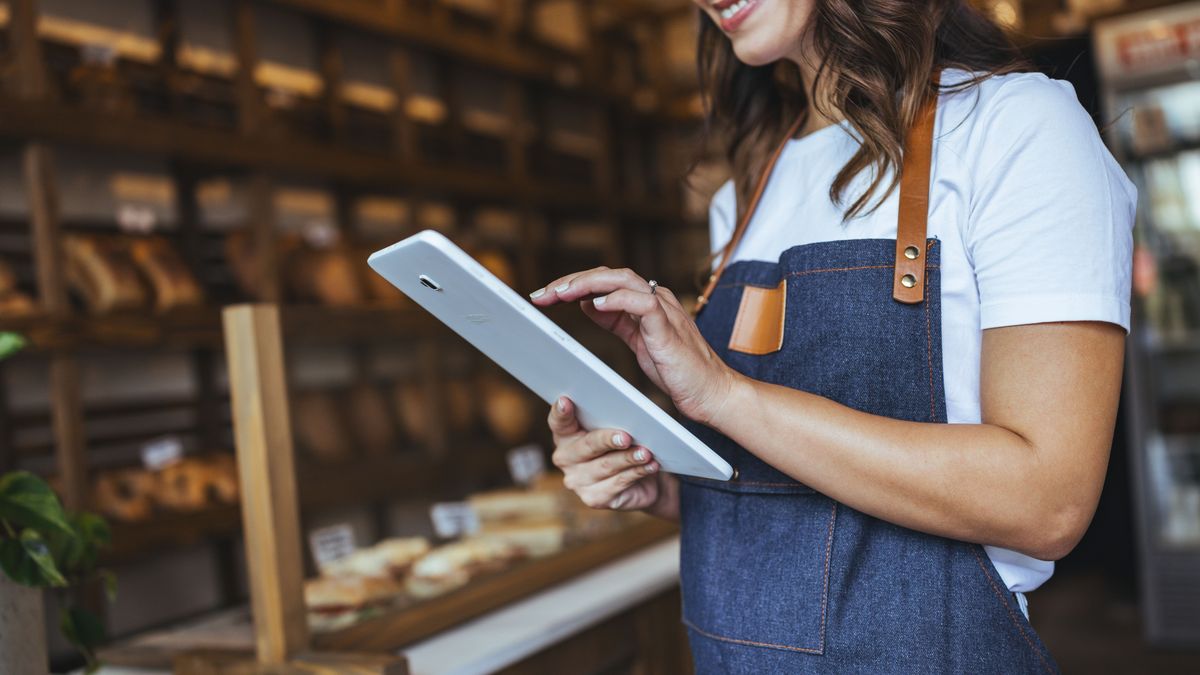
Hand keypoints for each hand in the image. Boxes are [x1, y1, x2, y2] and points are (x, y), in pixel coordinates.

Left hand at [531, 267, 737, 424]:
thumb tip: (588, 304)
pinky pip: (642, 302)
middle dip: (571, 280)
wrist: (710, 392)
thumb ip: (616, 320)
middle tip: (541, 293)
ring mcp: (663, 309)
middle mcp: (654, 298)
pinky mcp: (669, 327)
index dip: (572, 285)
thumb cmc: (678, 370)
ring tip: (560, 293)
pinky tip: (594, 306)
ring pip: (621, 279)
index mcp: (644, 301)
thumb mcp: (638, 341)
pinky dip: (617, 300)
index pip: (603, 281)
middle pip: (607, 275)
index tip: (544, 296)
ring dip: (586, 284)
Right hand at [549, 397, 677, 519]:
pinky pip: (618, 483)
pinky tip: (650, 465)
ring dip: (629, 458)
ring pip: (606, 465)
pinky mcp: (593, 498)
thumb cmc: (623, 447)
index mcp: (565, 436)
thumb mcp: (615, 428)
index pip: (559, 422)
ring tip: (646, 453)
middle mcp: (565, 459)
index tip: (566, 401)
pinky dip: (637, 472)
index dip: (561, 412)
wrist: (641, 482)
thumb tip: (624, 412)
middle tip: (626, 437)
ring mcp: (577, 481)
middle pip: (587, 445)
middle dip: (607, 439)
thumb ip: (610, 419)